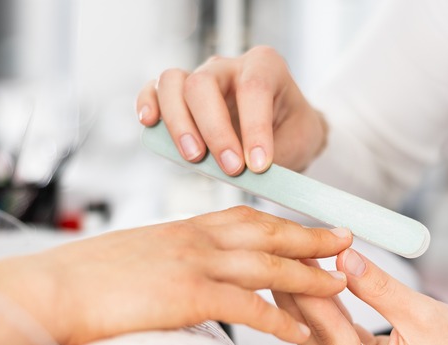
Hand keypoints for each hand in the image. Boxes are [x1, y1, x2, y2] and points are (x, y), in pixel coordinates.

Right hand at [0, 206, 351, 344]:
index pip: (242, 217)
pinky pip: (247, 306)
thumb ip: (164, 260)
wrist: (50, 287)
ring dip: (308, 274)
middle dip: (309, 236)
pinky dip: (278, 319)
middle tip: (344, 239)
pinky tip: (300, 332)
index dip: (279, 221)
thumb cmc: (82, 278)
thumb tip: (178, 274)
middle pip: (266, 232)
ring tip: (340, 282)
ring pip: (267, 264)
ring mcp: (193, 264)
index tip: (304, 225)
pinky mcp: (187, 294)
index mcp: (180, 229)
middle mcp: (194, 239)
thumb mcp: (132, 257)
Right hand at [137, 46, 327, 174]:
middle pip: (203, 84)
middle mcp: (228, 67)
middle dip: (214, 130)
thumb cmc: (292, 132)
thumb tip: (249, 174)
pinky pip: (154, 90)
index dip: (254, 128)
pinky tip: (150, 125)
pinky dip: (147, 104)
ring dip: (179, 123)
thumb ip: (276, 155)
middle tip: (230, 168)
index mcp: (265, 66)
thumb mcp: (300, 142)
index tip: (258, 166)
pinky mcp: (177, 94)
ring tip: (193, 157)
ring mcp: (199, 76)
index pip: (254, 87)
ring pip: (173, 83)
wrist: (283, 131)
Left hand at [273, 251, 447, 344]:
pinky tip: (314, 275)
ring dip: (308, 293)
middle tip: (288, 248)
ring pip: (315, 331)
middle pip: (311, 331)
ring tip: (297, 255)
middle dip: (300, 287)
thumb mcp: (422, 315)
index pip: (326, 328)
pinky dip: (324, 304)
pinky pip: (328, 332)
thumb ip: (377, 286)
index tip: (297, 254)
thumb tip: (345, 257)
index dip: (310, 285)